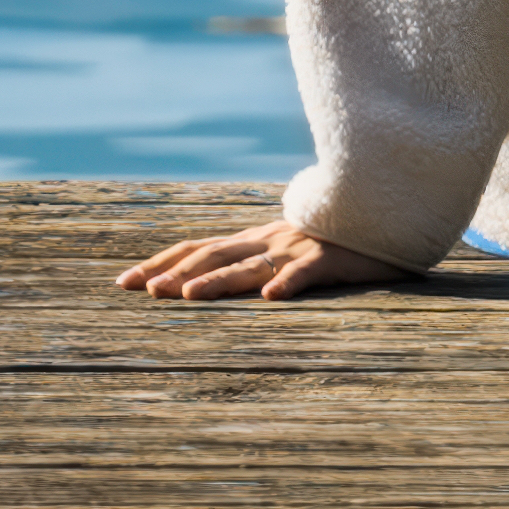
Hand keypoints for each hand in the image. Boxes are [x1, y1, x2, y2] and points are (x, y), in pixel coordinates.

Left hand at [117, 220, 403, 300]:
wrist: (384, 212)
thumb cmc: (335, 239)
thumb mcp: (288, 249)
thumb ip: (257, 260)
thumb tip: (211, 277)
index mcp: (254, 239)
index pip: (198, 247)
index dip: (162, 262)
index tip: (124, 282)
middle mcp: (268, 240)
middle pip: (214, 255)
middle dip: (176, 273)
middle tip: (144, 292)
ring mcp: (298, 247)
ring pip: (252, 265)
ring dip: (219, 280)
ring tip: (190, 296)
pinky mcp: (332, 258)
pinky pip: (308, 271)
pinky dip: (288, 282)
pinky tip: (272, 297)